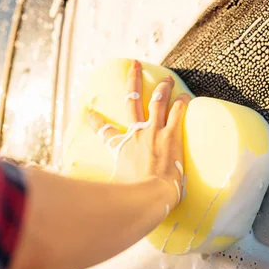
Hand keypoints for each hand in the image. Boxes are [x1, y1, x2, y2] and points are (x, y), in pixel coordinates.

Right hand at [87, 60, 190, 209]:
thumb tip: (82, 204)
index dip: (95, 121)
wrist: (150, 197)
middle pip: (132, 100)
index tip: (90, 113)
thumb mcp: (110, 191)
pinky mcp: (171, 136)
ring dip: (163, 88)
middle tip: (134, 64)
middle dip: (133, 80)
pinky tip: (186, 96)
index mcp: (120, 147)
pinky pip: (177, 114)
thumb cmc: (131, 198)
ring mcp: (154, 133)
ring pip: (157, 102)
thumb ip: (97, 193)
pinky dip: (182, 104)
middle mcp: (136, 134)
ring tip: (168, 77)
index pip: (104, 131)